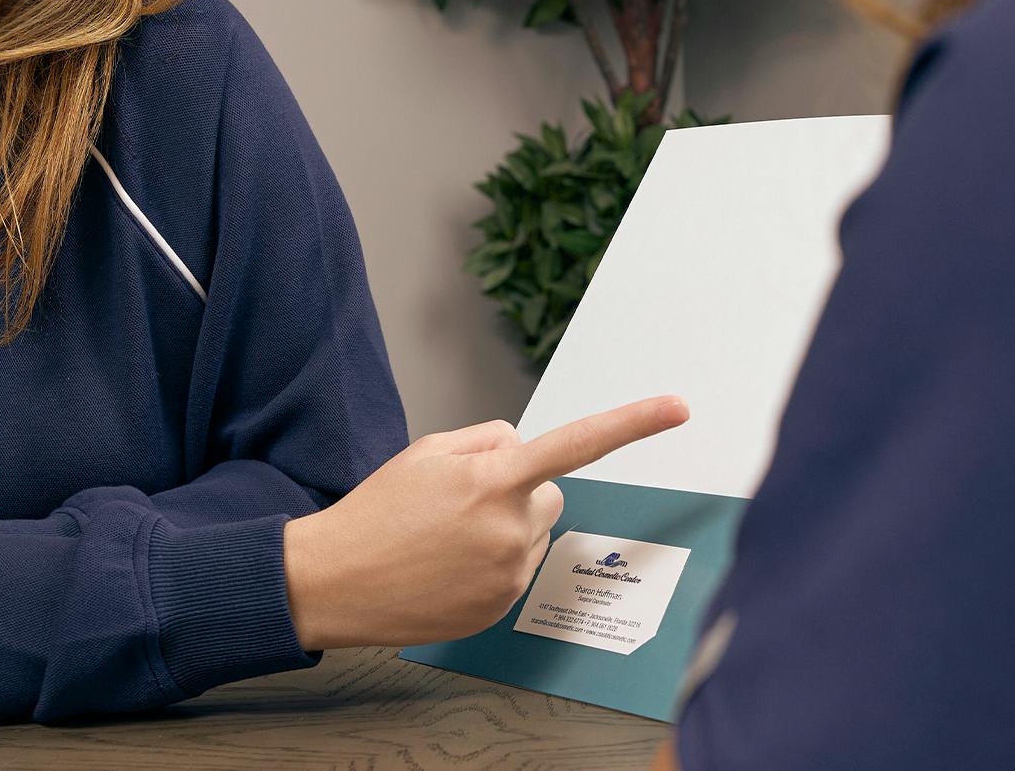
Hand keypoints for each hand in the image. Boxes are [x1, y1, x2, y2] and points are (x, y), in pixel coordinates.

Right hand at [283, 395, 688, 650]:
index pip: (577, 442)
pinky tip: (449, 566)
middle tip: (462, 501)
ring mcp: (509, 574)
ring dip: (506, 527)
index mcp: (492, 480)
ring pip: (535, 532)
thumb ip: (487, 440)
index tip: (677, 407)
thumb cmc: (378, 510)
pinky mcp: (502, 607)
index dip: (633, 422)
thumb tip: (522, 448)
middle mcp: (510, 529)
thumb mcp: (428, 450)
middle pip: (550, 492)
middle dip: (520, 489)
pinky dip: (494, 562)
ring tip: (447, 537)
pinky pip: (519, 568)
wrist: (336, 580)